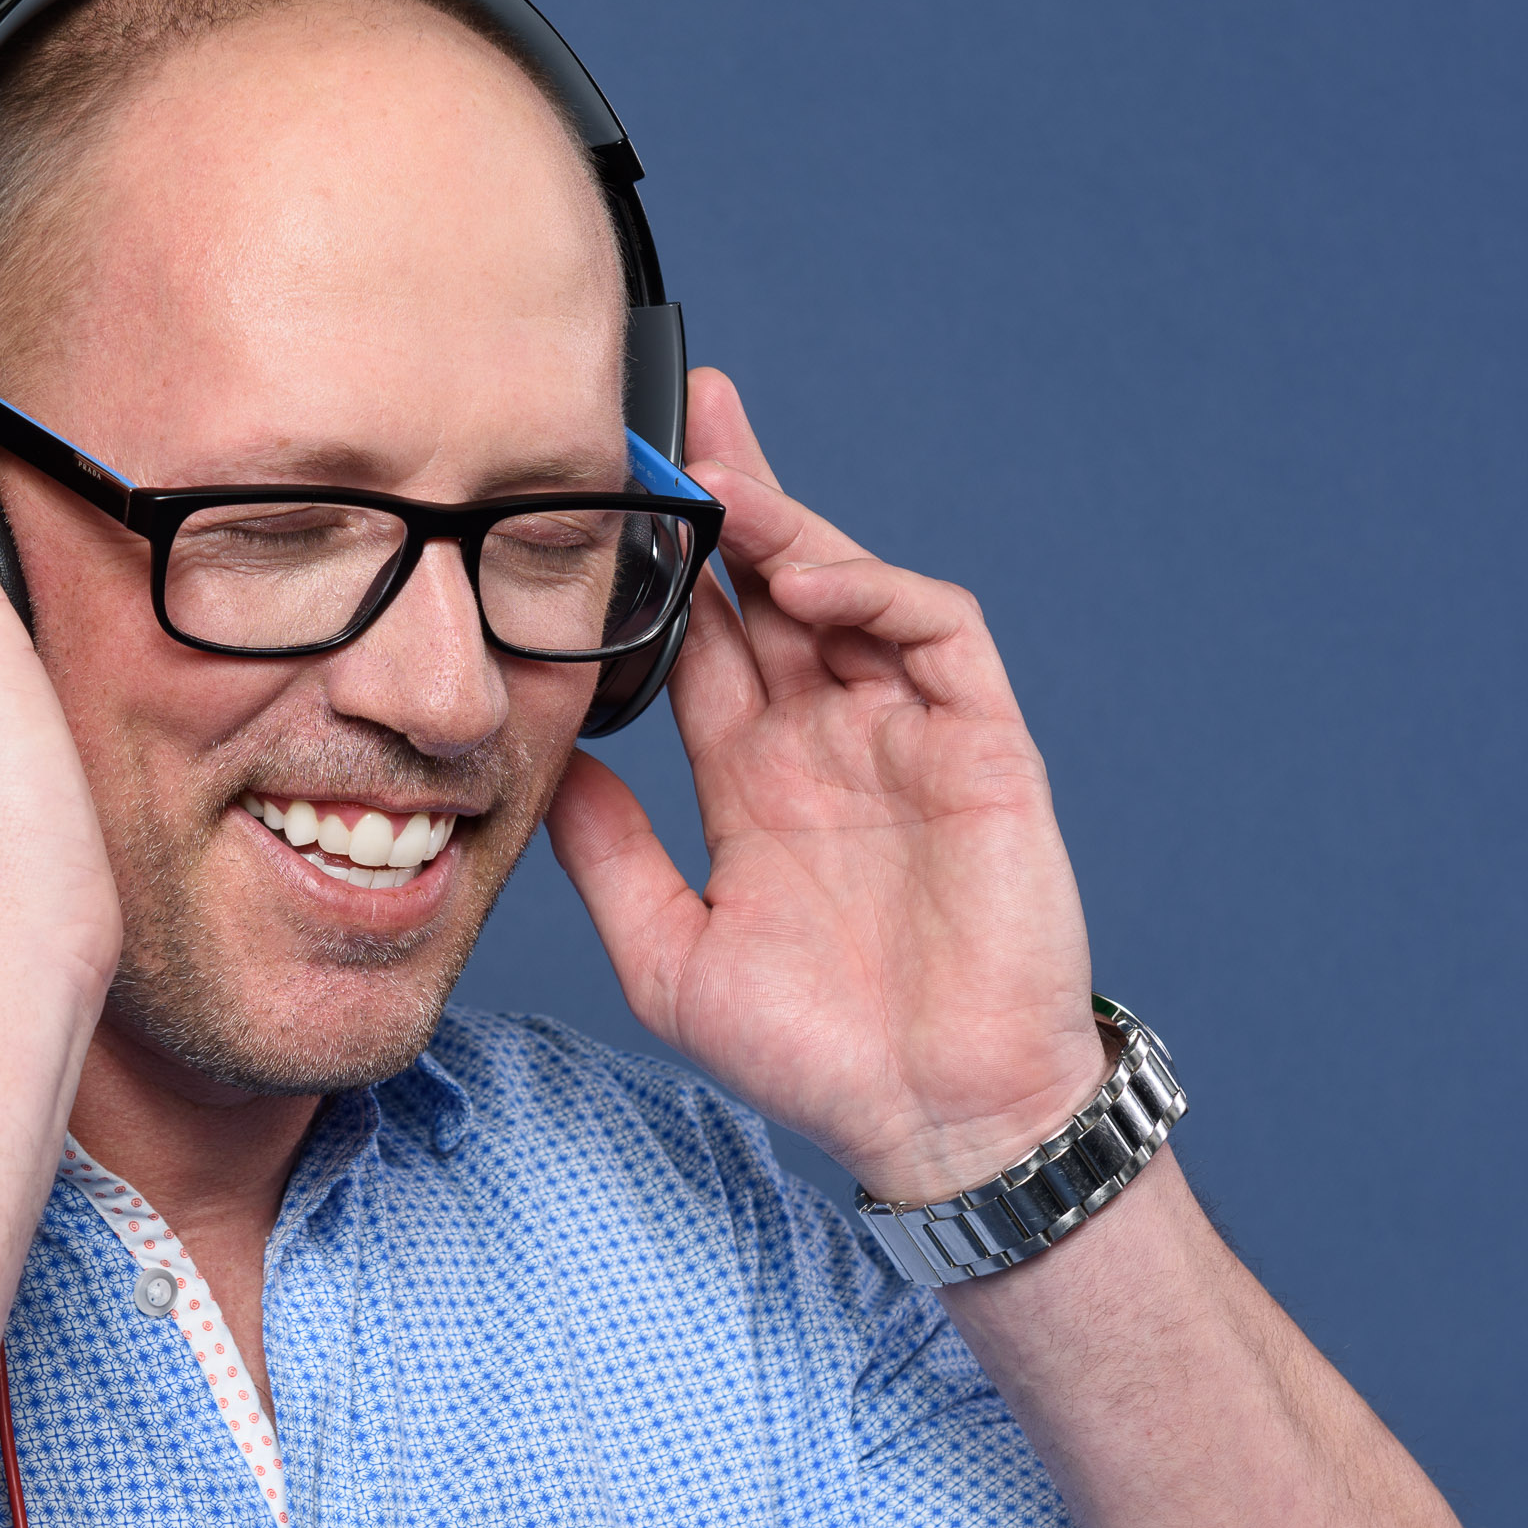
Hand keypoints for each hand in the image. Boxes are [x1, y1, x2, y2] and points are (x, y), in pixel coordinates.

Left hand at [548, 368, 1107, 1202]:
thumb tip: (546, 763)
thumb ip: (609, 855)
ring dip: (789, 527)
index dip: (658, 574)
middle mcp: (831, 740)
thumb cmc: (819, 1054)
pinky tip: (813, 575)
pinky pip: (934, 635)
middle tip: (671, 409)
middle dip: (729, 499)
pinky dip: (875, 590)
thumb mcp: (670, 951)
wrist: (935, 1117)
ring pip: (847, 592)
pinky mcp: (981, 746)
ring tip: (723, 475)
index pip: (702, 644)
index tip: (597, 506)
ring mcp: (908, 736)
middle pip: (772, 587)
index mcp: (758, 781)